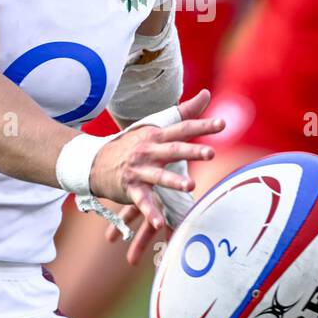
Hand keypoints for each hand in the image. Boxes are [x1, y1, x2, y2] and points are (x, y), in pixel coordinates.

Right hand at [89, 89, 223, 264]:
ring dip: (174, 181)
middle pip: (173, 149)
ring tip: (191, 186)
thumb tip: (206, 93)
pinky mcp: (130, 187)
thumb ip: (183, 112)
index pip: (183, 128)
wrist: (95, 161)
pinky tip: (159, 224)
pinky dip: (150, 212)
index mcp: (157, 135)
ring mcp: (139, 169)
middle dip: (192, 151)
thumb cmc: (133, 143)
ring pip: (159, 176)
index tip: (222, 124)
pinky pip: (141, 201)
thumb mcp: (155, 126)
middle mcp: (149, 150)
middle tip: (211, 153)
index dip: (202, 126)